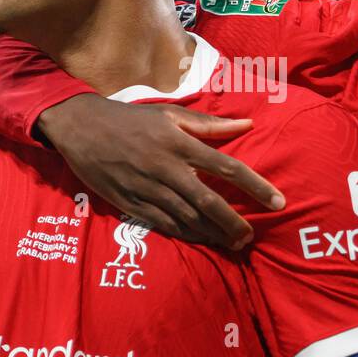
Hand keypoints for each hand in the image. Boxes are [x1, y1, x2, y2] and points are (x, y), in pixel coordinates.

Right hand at [36, 94, 285, 249]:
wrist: (80, 128)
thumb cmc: (130, 119)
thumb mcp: (170, 114)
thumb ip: (210, 124)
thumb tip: (247, 125)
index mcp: (178, 143)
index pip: (226, 167)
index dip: (255, 186)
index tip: (277, 202)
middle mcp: (165, 168)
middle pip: (208, 201)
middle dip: (233, 222)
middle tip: (250, 237)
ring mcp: (147, 188)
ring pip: (187, 218)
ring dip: (213, 233)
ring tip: (233, 242)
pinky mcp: (131, 203)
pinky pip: (164, 224)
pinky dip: (186, 234)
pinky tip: (202, 239)